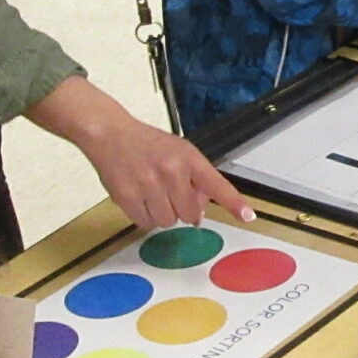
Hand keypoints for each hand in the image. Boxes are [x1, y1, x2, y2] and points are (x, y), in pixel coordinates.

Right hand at [32, 75, 253, 230]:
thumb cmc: (148, 145)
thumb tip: (199, 214)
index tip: (248, 217)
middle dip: (182, 209)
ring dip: (162, 214)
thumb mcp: (179, 151)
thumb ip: (194, 179)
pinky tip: (139, 197)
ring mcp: (148, 184)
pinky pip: (145, 223)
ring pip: (167, 222)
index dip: (233, 203)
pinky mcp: (127, 197)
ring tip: (152, 192)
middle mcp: (171, 171)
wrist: (110, 134)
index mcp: (188, 158)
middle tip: (169, 192)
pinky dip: (144, 216)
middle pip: (190, 214)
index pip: (216, 184)